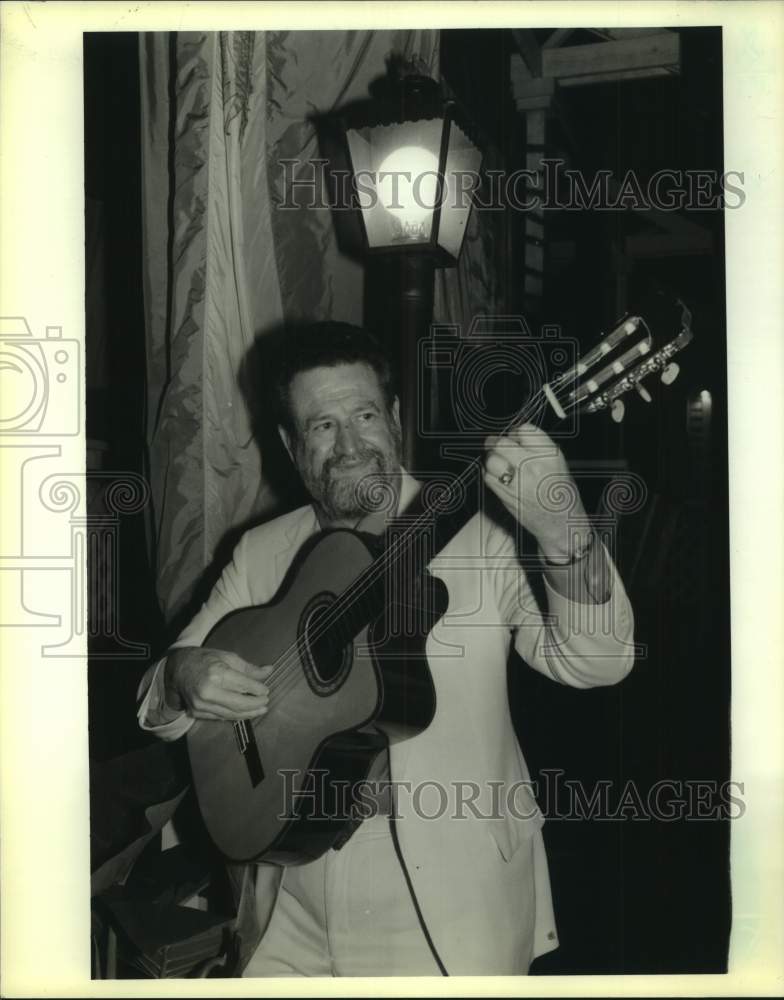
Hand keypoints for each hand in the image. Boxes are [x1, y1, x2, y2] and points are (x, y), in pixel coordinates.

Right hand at [164, 646, 272, 720]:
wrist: (177, 669)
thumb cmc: (204, 660)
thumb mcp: (227, 657)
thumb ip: (248, 668)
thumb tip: (269, 670)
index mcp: (216, 673)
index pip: (243, 685)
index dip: (258, 689)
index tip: (266, 690)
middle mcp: (208, 691)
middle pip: (238, 703)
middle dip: (255, 704)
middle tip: (266, 702)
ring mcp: (201, 704)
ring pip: (231, 714)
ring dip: (248, 713)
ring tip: (260, 710)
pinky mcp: (197, 713)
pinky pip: (221, 717)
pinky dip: (235, 716)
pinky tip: (245, 713)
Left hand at [483, 423, 587, 561]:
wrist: (561, 524)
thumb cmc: (561, 494)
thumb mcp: (558, 463)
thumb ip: (537, 447)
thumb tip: (514, 435)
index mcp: (549, 454)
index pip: (523, 430)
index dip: (516, 433)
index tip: (515, 437)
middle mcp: (532, 465)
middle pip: (502, 443)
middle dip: (496, 442)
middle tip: (495, 444)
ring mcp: (517, 481)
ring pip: (491, 460)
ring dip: (491, 458)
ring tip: (497, 461)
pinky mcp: (506, 495)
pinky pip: (488, 477)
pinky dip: (489, 474)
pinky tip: (497, 476)